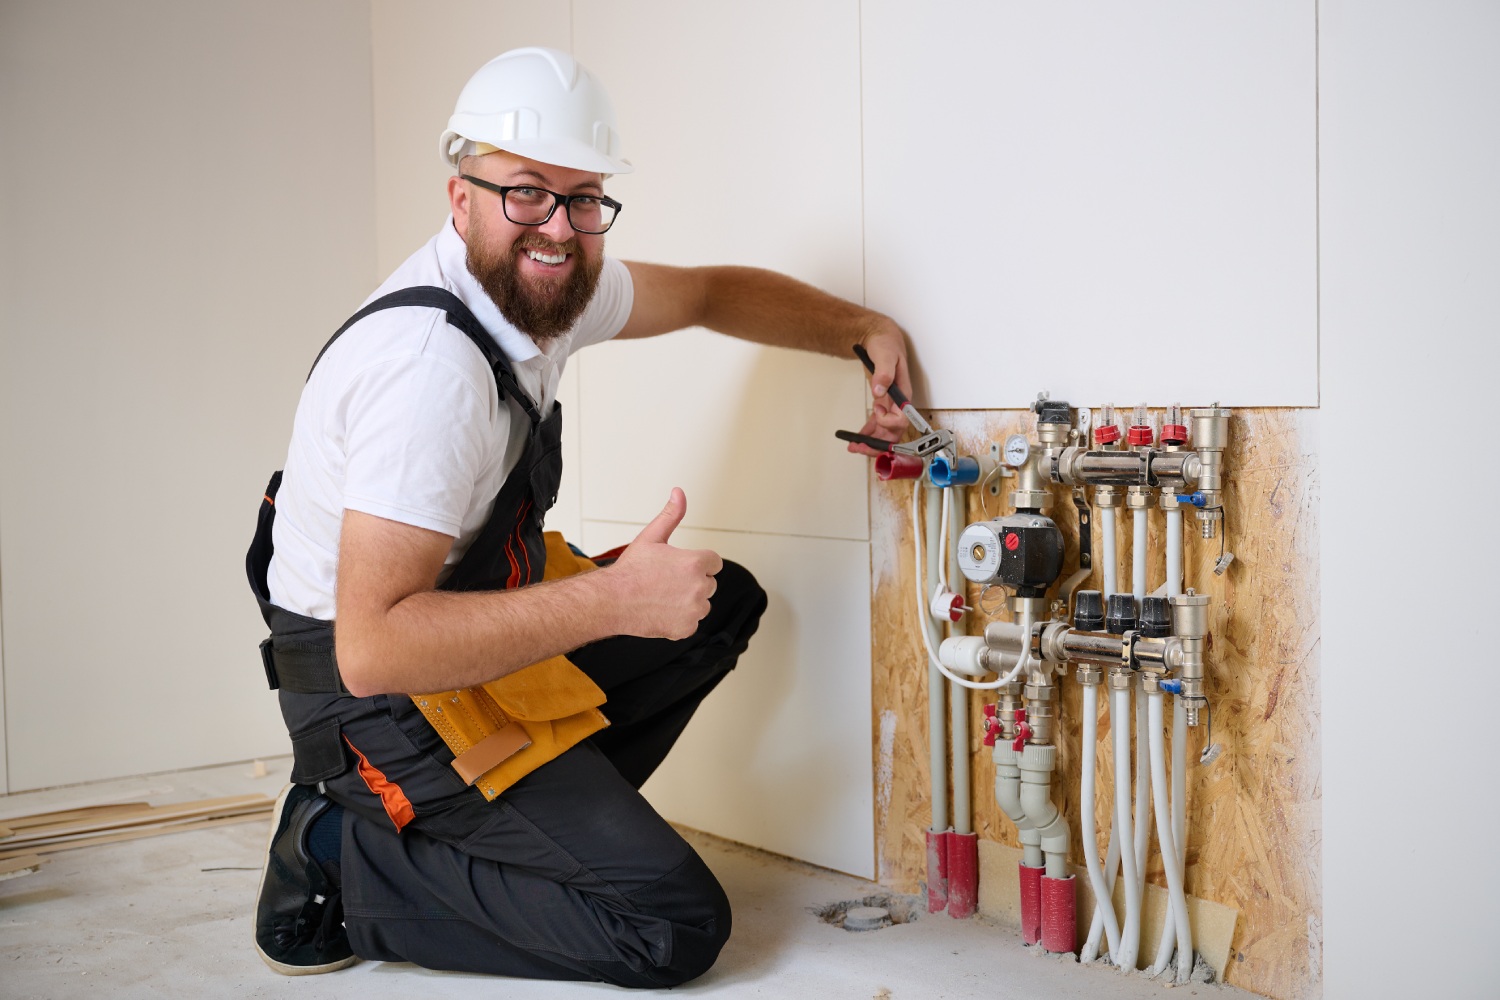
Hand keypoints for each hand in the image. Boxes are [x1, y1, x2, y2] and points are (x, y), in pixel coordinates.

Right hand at [608, 488, 723, 638]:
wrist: (611, 601)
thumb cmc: (630, 570)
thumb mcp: (651, 537)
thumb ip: (671, 515)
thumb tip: (679, 492)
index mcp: (695, 563)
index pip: (714, 562)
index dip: (698, 563)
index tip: (680, 567)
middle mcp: (699, 587)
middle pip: (709, 583)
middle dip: (693, 582)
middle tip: (666, 582)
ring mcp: (694, 610)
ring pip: (702, 604)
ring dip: (689, 601)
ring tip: (663, 596)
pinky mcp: (686, 628)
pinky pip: (692, 622)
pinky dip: (680, 620)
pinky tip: (661, 611)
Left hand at [849, 320, 913, 455]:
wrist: (881, 338)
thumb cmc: (886, 344)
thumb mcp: (885, 354)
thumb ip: (884, 373)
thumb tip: (880, 391)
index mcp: (903, 392)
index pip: (903, 417)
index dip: (889, 421)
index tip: (876, 411)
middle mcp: (898, 402)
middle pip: (895, 431)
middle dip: (879, 442)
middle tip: (860, 447)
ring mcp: (890, 405)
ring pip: (886, 432)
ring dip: (872, 442)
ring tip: (854, 447)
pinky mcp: (882, 404)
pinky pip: (877, 424)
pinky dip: (868, 433)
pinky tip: (857, 438)